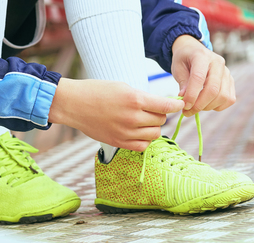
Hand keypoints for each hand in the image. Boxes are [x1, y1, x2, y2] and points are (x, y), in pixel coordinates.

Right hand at [49, 78, 184, 150]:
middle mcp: (132, 117)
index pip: (165, 105)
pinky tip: (139, 132)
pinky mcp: (118, 143)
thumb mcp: (123, 87)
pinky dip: (145, 140)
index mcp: (134, 99)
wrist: (73, 104)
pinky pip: (142, 146)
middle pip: (161, 120)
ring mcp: (125, 132)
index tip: (179, 104)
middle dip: (161, 114)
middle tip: (153, 109)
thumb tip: (159, 105)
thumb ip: (142, 97)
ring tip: (145, 120)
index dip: (176, 104)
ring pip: (154, 134)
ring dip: (153, 127)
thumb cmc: (97, 91)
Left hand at [171, 35, 235, 116]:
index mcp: (202, 56)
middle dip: (199, 105)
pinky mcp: (231, 81)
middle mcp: (218, 62)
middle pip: (213, 89)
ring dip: (208, 107)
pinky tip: (207, 104)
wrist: (193, 50)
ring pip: (223, 96)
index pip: (199, 78)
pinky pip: (229, 99)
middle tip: (187, 111)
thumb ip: (183, 83)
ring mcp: (227, 72)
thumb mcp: (177, 68)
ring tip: (196, 106)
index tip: (184, 106)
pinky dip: (218, 106)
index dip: (192, 95)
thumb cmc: (184, 59)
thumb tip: (186, 100)